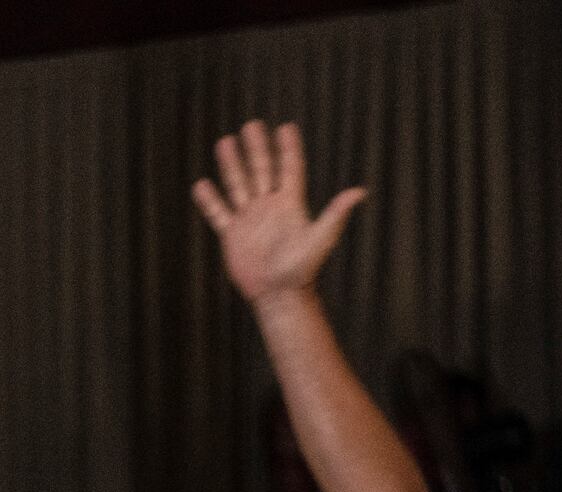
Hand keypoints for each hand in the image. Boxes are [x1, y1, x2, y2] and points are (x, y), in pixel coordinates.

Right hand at [192, 121, 369, 306]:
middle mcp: (269, 207)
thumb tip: (359, 192)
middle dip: (256, 148)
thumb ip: (335, 214)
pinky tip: (202, 185)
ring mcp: (250, 219)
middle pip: (261, 170)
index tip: (286, 127)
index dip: (289, 148)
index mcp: (290, 204)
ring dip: (231, 165)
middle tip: (251, 125)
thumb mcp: (320, 239)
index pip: (290, 169)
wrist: (278, 295)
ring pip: (238, 185)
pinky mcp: (233, 235)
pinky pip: (219, 213)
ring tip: (224, 142)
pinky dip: (210, 200)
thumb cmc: (302, 270)